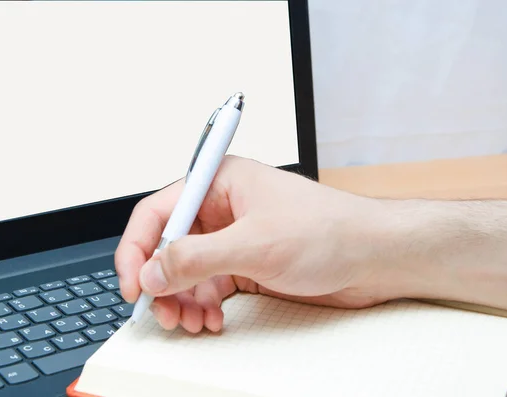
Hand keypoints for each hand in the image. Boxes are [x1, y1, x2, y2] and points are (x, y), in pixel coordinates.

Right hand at [115, 155, 396, 332]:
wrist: (374, 257)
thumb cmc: (329, 231)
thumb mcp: (255, 244)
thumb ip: (196, 258)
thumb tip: (151, 271)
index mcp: (219, 182)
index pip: (159, 212)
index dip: (138, 249)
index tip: (133, 284)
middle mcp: (222, 208)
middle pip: (169, 245)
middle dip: (162, 283)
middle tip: (163, 312)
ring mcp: (234, 237)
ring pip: (187, 270)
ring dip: (182, 299)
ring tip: (189, 322)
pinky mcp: (246, 262)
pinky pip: (209, 285)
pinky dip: (204, 305)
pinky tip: (211, 320)